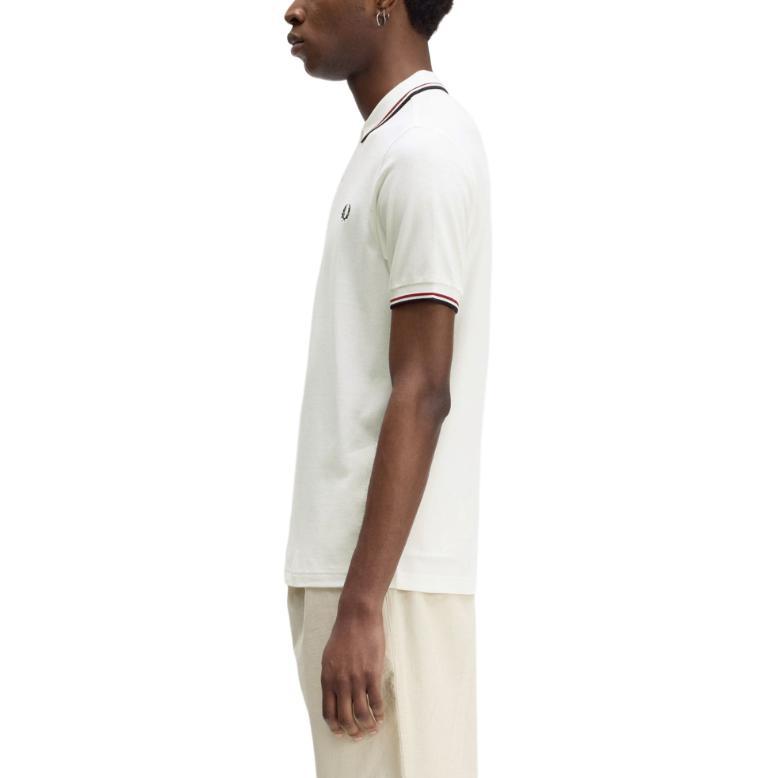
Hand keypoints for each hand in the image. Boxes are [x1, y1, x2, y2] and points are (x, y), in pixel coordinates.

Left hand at [320, 598, 385, 739]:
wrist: (357, 616)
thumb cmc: (343, 634)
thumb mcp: (329, 657)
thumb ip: (331, 677)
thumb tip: (334, 694)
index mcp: (327, 679)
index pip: (328, 712)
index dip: (335, 727)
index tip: (341, 733)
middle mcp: (340, 682)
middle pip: (345, 718)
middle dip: (352, 731)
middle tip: (358, 735)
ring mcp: (357, 679)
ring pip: (361, 714)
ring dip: (367, 726)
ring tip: (372, 729)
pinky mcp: (373, 674)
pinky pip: (376, 701)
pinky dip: (379, 713)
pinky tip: (381, 716)